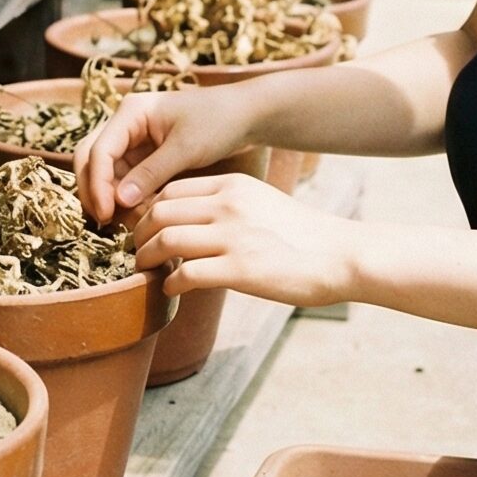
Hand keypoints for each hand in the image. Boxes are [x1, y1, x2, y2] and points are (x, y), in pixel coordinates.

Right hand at [74, 85, 263, 224]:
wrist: (245, 116)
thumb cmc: (218, 121)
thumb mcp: (185, 148)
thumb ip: (151, 174)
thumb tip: (118, 201)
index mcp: (131, 112)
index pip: (98, 150)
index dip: (96, 184)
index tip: (106, 214)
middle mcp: (125, 124)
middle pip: (90, 159)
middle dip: (94, 191)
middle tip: (106, 222)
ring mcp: (133, 140)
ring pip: (105, 173)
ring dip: (111, 198)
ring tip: (130, 222)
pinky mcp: (144, 156)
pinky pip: (124, 180)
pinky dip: (127, 198)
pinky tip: (140, 216)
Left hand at [129, 171, 358, 308]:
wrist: (338, 255)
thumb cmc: (300, 234)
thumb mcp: (260, 201)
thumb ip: (225, 205)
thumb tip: (190, 220)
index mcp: (232, 186)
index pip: (171, 190)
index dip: (149, 211)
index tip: (145, 229)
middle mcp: (228, 205)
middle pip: (161, 212)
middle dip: (141, 234)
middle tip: (138, 252)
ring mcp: (233, 236)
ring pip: (167, 240)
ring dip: (148, 259)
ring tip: (147, 272)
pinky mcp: (240, 269)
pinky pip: (186, 274)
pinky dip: (170, 284)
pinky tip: (171, 290)